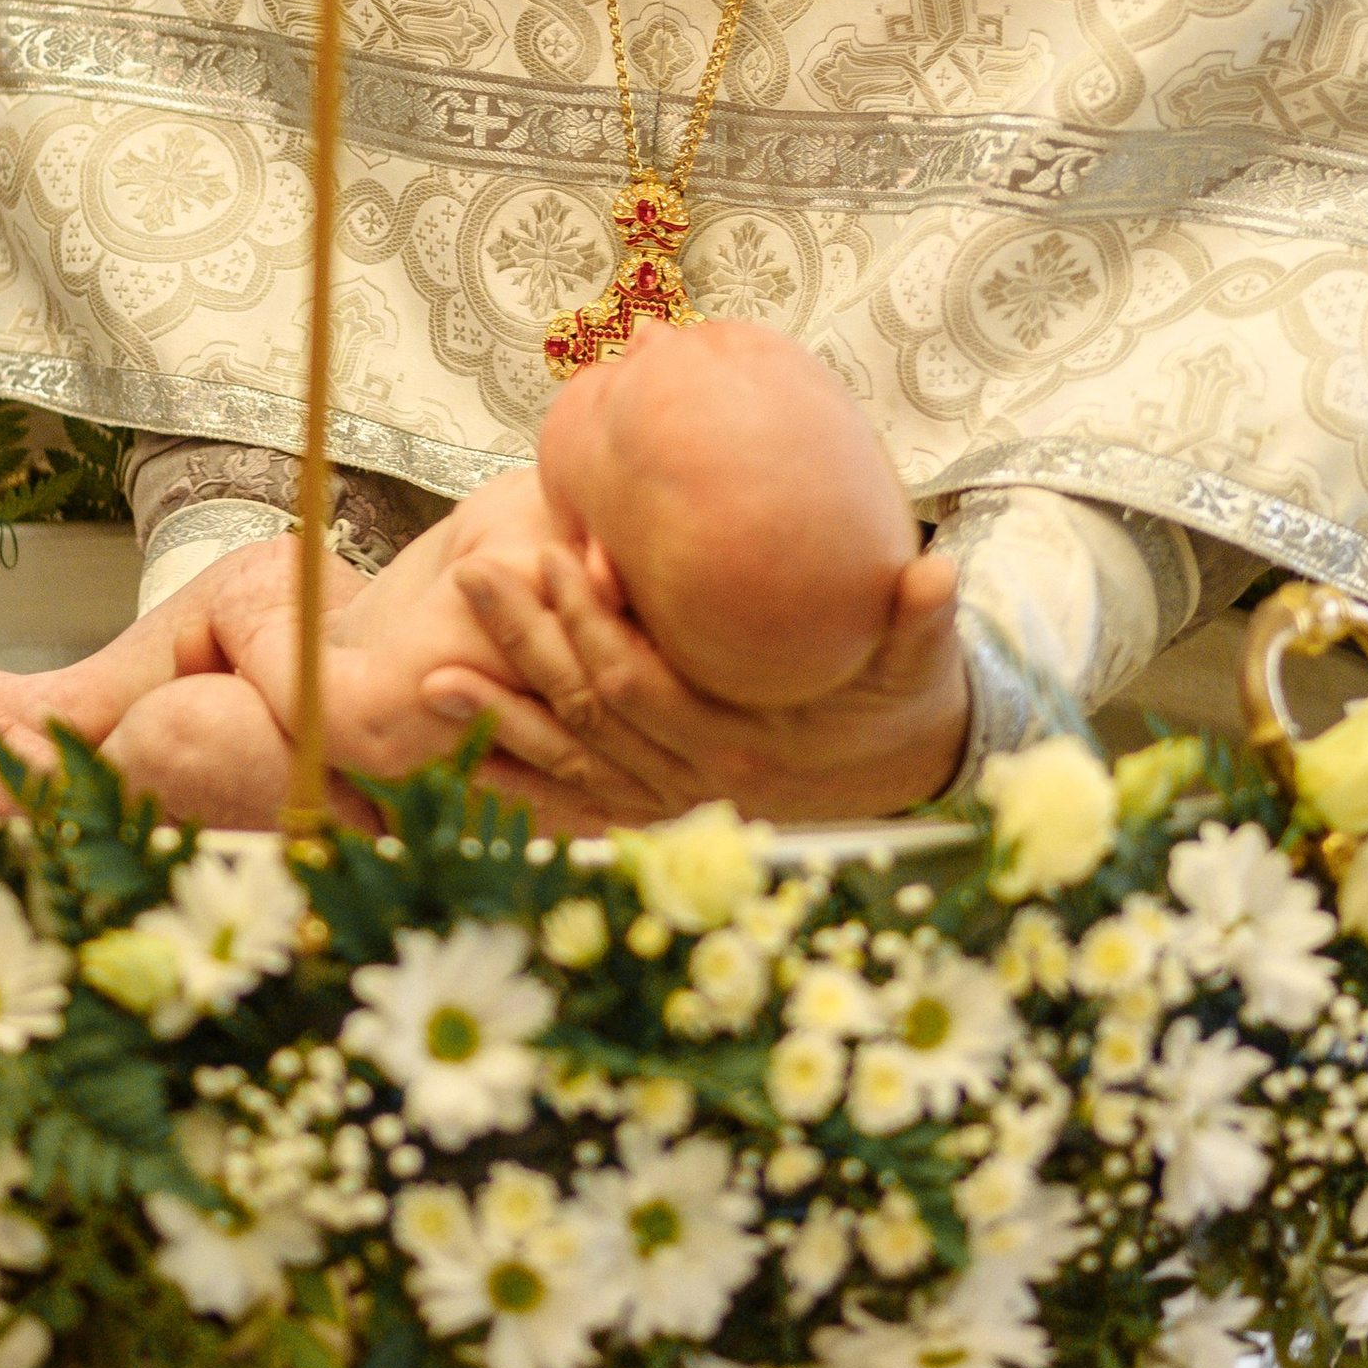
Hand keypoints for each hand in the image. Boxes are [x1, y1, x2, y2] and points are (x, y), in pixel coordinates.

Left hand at [417, 544, 969, 830]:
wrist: (897, 777)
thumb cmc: (898, 702)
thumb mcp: (918, 662)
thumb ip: (918, 620)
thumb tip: (939, 572)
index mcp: (740, 741)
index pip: (647, 681)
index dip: (600, 626)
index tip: (561, 557)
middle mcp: (689, 779)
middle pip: (588, 713)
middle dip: (526, 646)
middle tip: (474, 574)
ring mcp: (663, 800)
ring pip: (564, 762)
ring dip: (495, 719)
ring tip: (428, 678)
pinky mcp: (649, 810)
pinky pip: (567, 801)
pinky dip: (511, 783)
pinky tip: (452, 757)